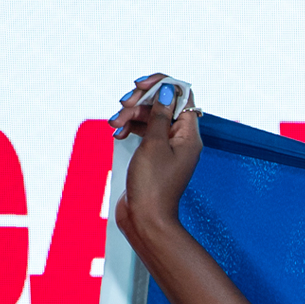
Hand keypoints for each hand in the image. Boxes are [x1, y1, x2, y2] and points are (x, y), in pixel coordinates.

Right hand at [109, 73, 202, 243]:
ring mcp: (167, 147)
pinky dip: (131, 127)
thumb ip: (160, 115)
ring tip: (115, 123)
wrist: (145, 217)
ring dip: (131, 114)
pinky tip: (118, 132)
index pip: (182, 97)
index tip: (140, 85)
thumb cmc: (152, 185)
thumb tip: (168, 91)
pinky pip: (144, 131)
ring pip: (150, 117)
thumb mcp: (154, 144)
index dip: (162, 86)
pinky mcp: (154, 155)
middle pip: (163, 104)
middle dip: (140, 101)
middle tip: (122, 105)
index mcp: (189, 135)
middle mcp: (182, 139)